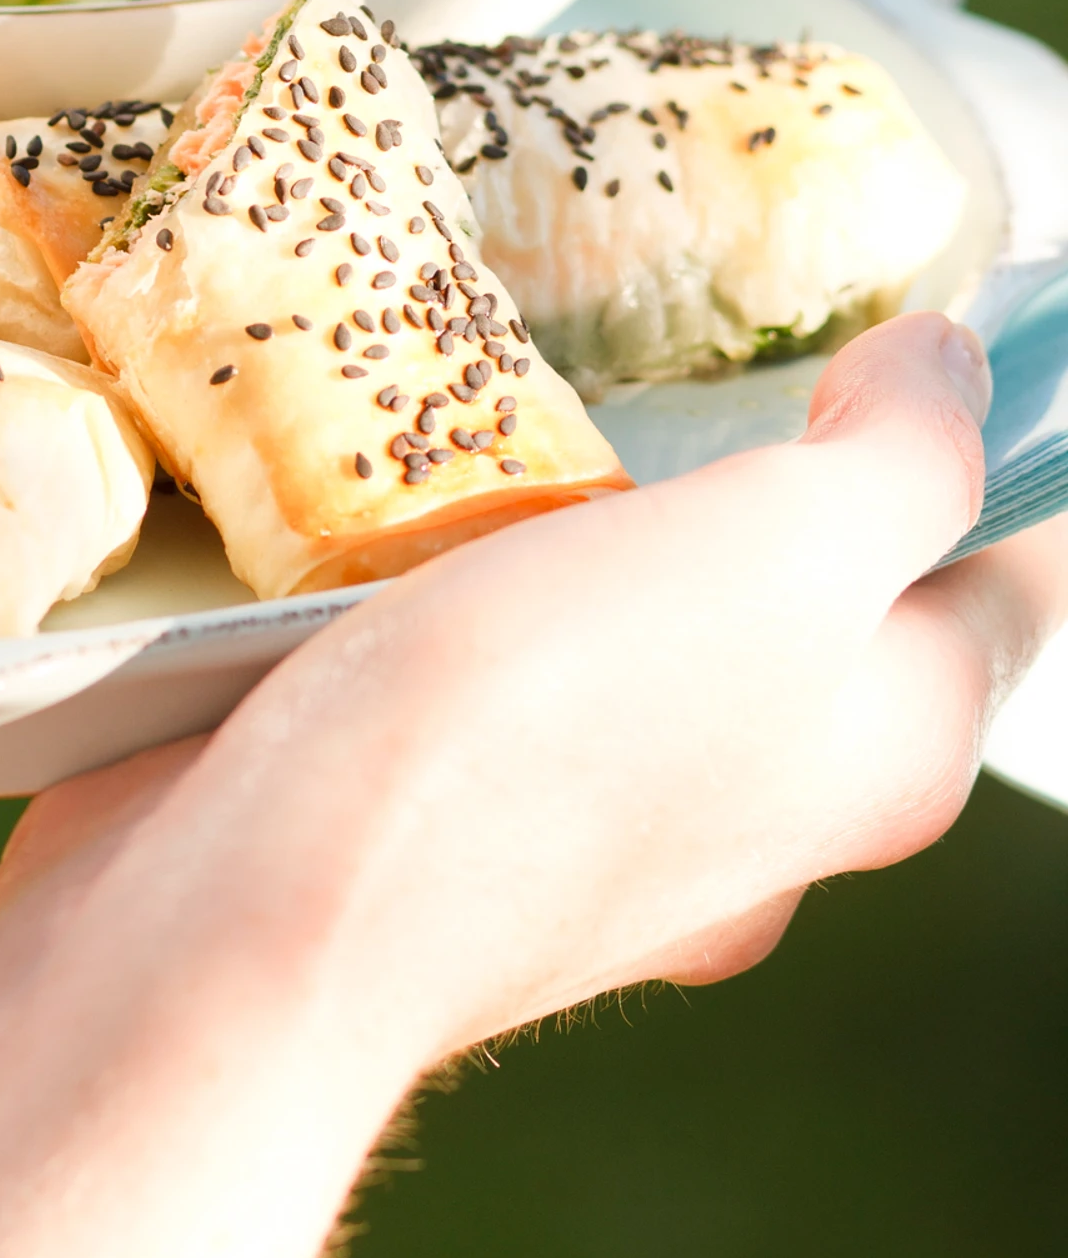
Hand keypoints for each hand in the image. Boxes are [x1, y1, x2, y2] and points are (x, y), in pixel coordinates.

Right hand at [0, 308, 1067, 1089]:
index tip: (921, 331)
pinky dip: (471, 606)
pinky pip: (497, 690)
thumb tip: (951, 374)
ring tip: (545, 431)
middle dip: (788, 483)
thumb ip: (900, 454)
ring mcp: (601, 843)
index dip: (1002, 448)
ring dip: (609, 540)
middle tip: (720, 353)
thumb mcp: (782, 543)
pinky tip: (410, 542)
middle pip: (829, 613)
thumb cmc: (541, 731)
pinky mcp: (448, 838)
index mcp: (889, 757)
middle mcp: (768, 823)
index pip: (1010, 579)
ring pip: (652, 648)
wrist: (264, 925)